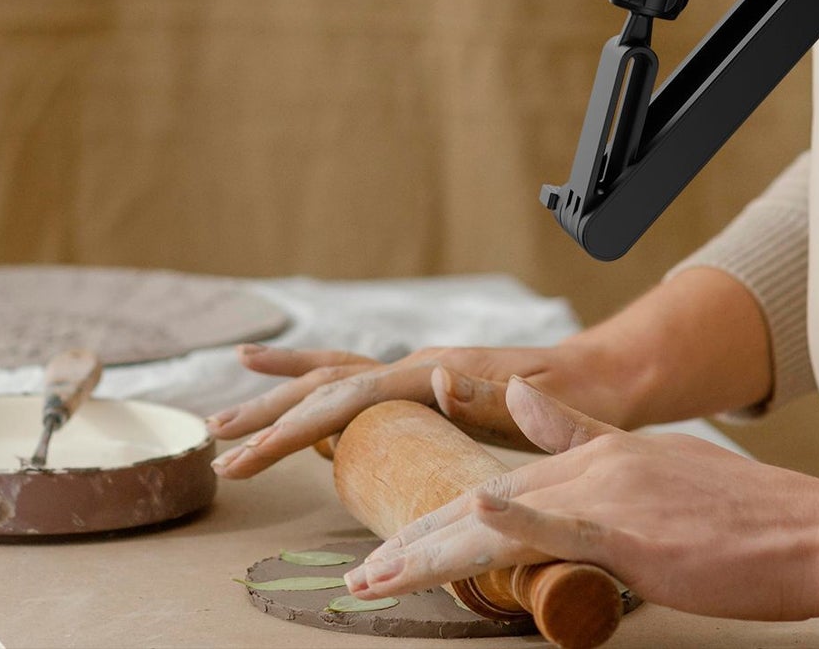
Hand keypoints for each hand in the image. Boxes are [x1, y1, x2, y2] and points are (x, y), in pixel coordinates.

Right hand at [207, 339, 630, 479]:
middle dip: (268, 415)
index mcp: (435, 371)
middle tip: (216, 443)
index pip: (345, 398)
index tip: (249, 453)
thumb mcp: (543, 403)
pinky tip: (293, 398)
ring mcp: (419, 373)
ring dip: (280, 400)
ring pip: (333, 380)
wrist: (603, 376)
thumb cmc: (578, 397)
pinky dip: (316, 390)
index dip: (292, 428)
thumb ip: (489, 393)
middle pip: (325, 384)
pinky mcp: (425, 387)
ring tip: (228, 417)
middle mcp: (418, 364)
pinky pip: (357, 387)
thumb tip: (434, 377)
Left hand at [342, 375, 818, 623]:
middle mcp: (590, 462)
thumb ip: (579, 430)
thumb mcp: (653, 461)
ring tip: (374, 580)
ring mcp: (608, 492)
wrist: (808, 529)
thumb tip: (520, 397)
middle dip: (413, 539)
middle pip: (480, 501)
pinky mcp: (632, 529)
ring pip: (499, 520)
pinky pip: (562, 525)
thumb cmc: (739, 513)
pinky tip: (473, 517)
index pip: (499, 483)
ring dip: (429, 552)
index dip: (439, 513)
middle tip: (359, 576)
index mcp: (594, 450)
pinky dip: (515, 520)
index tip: (393, 541)